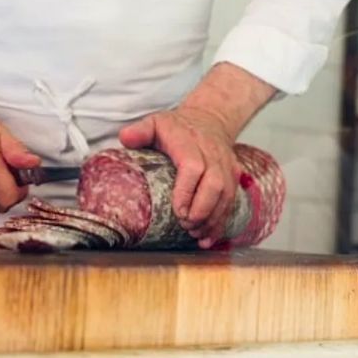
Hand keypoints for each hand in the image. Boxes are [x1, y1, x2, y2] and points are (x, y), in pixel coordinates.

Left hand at [119, 107, 240, 248]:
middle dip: (202, 209)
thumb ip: (140, 131)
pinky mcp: (233, 176)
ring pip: (226, 194)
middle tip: (186, 225)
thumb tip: (125, 139)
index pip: (193, 167)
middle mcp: (212, 154)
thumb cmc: (177, 126)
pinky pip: (232, 200)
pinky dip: (221, 222)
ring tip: (195, 234)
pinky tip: (208, 238)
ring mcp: (225, 165)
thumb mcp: (155, 122)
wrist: (209, 119)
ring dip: (212, 218)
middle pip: (215, 183)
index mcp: (190, 142)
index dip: (187, 191)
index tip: (178, 211)